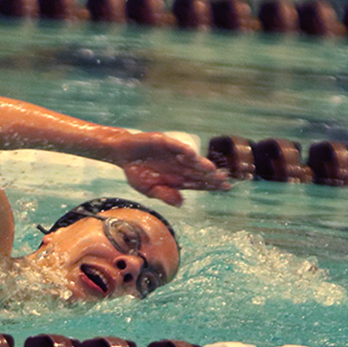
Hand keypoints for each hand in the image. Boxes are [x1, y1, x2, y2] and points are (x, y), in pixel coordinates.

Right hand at [116, 132, 230, 205]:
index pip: (198, 182)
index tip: (225, 188)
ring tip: (212, 170)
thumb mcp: (148, 190)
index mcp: (177, 178)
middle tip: (225, 180)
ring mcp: (173, 153)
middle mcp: (179, 165)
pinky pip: (176, 146)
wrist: (122, 154)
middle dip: (212, 176)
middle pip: (199, 172)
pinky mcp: (165, 143)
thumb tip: (181, 203)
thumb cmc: (136, 172)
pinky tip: (192, 155)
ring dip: (202, 164)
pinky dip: (183, 150)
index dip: (212, 185)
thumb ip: (165, 195)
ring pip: (191, 160)